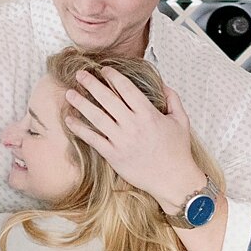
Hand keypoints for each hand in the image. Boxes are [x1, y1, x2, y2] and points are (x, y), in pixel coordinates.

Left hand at [65, 67, 201, 207]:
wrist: (173, 180)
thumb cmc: (177, 151)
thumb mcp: (181, 121)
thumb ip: (173, 99)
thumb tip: (164, 85)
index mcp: (148, 114)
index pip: (127, 89)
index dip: (113, 77)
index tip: (103, 70)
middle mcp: (133, 125)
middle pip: (107, 99)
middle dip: (91, 84)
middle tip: (79, 74)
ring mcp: (122, 141)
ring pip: (96, 117)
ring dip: (81, 103)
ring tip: (69, 94)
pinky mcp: (114, 156)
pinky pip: (93, 139)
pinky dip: (80, 129)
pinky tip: (69, 120)